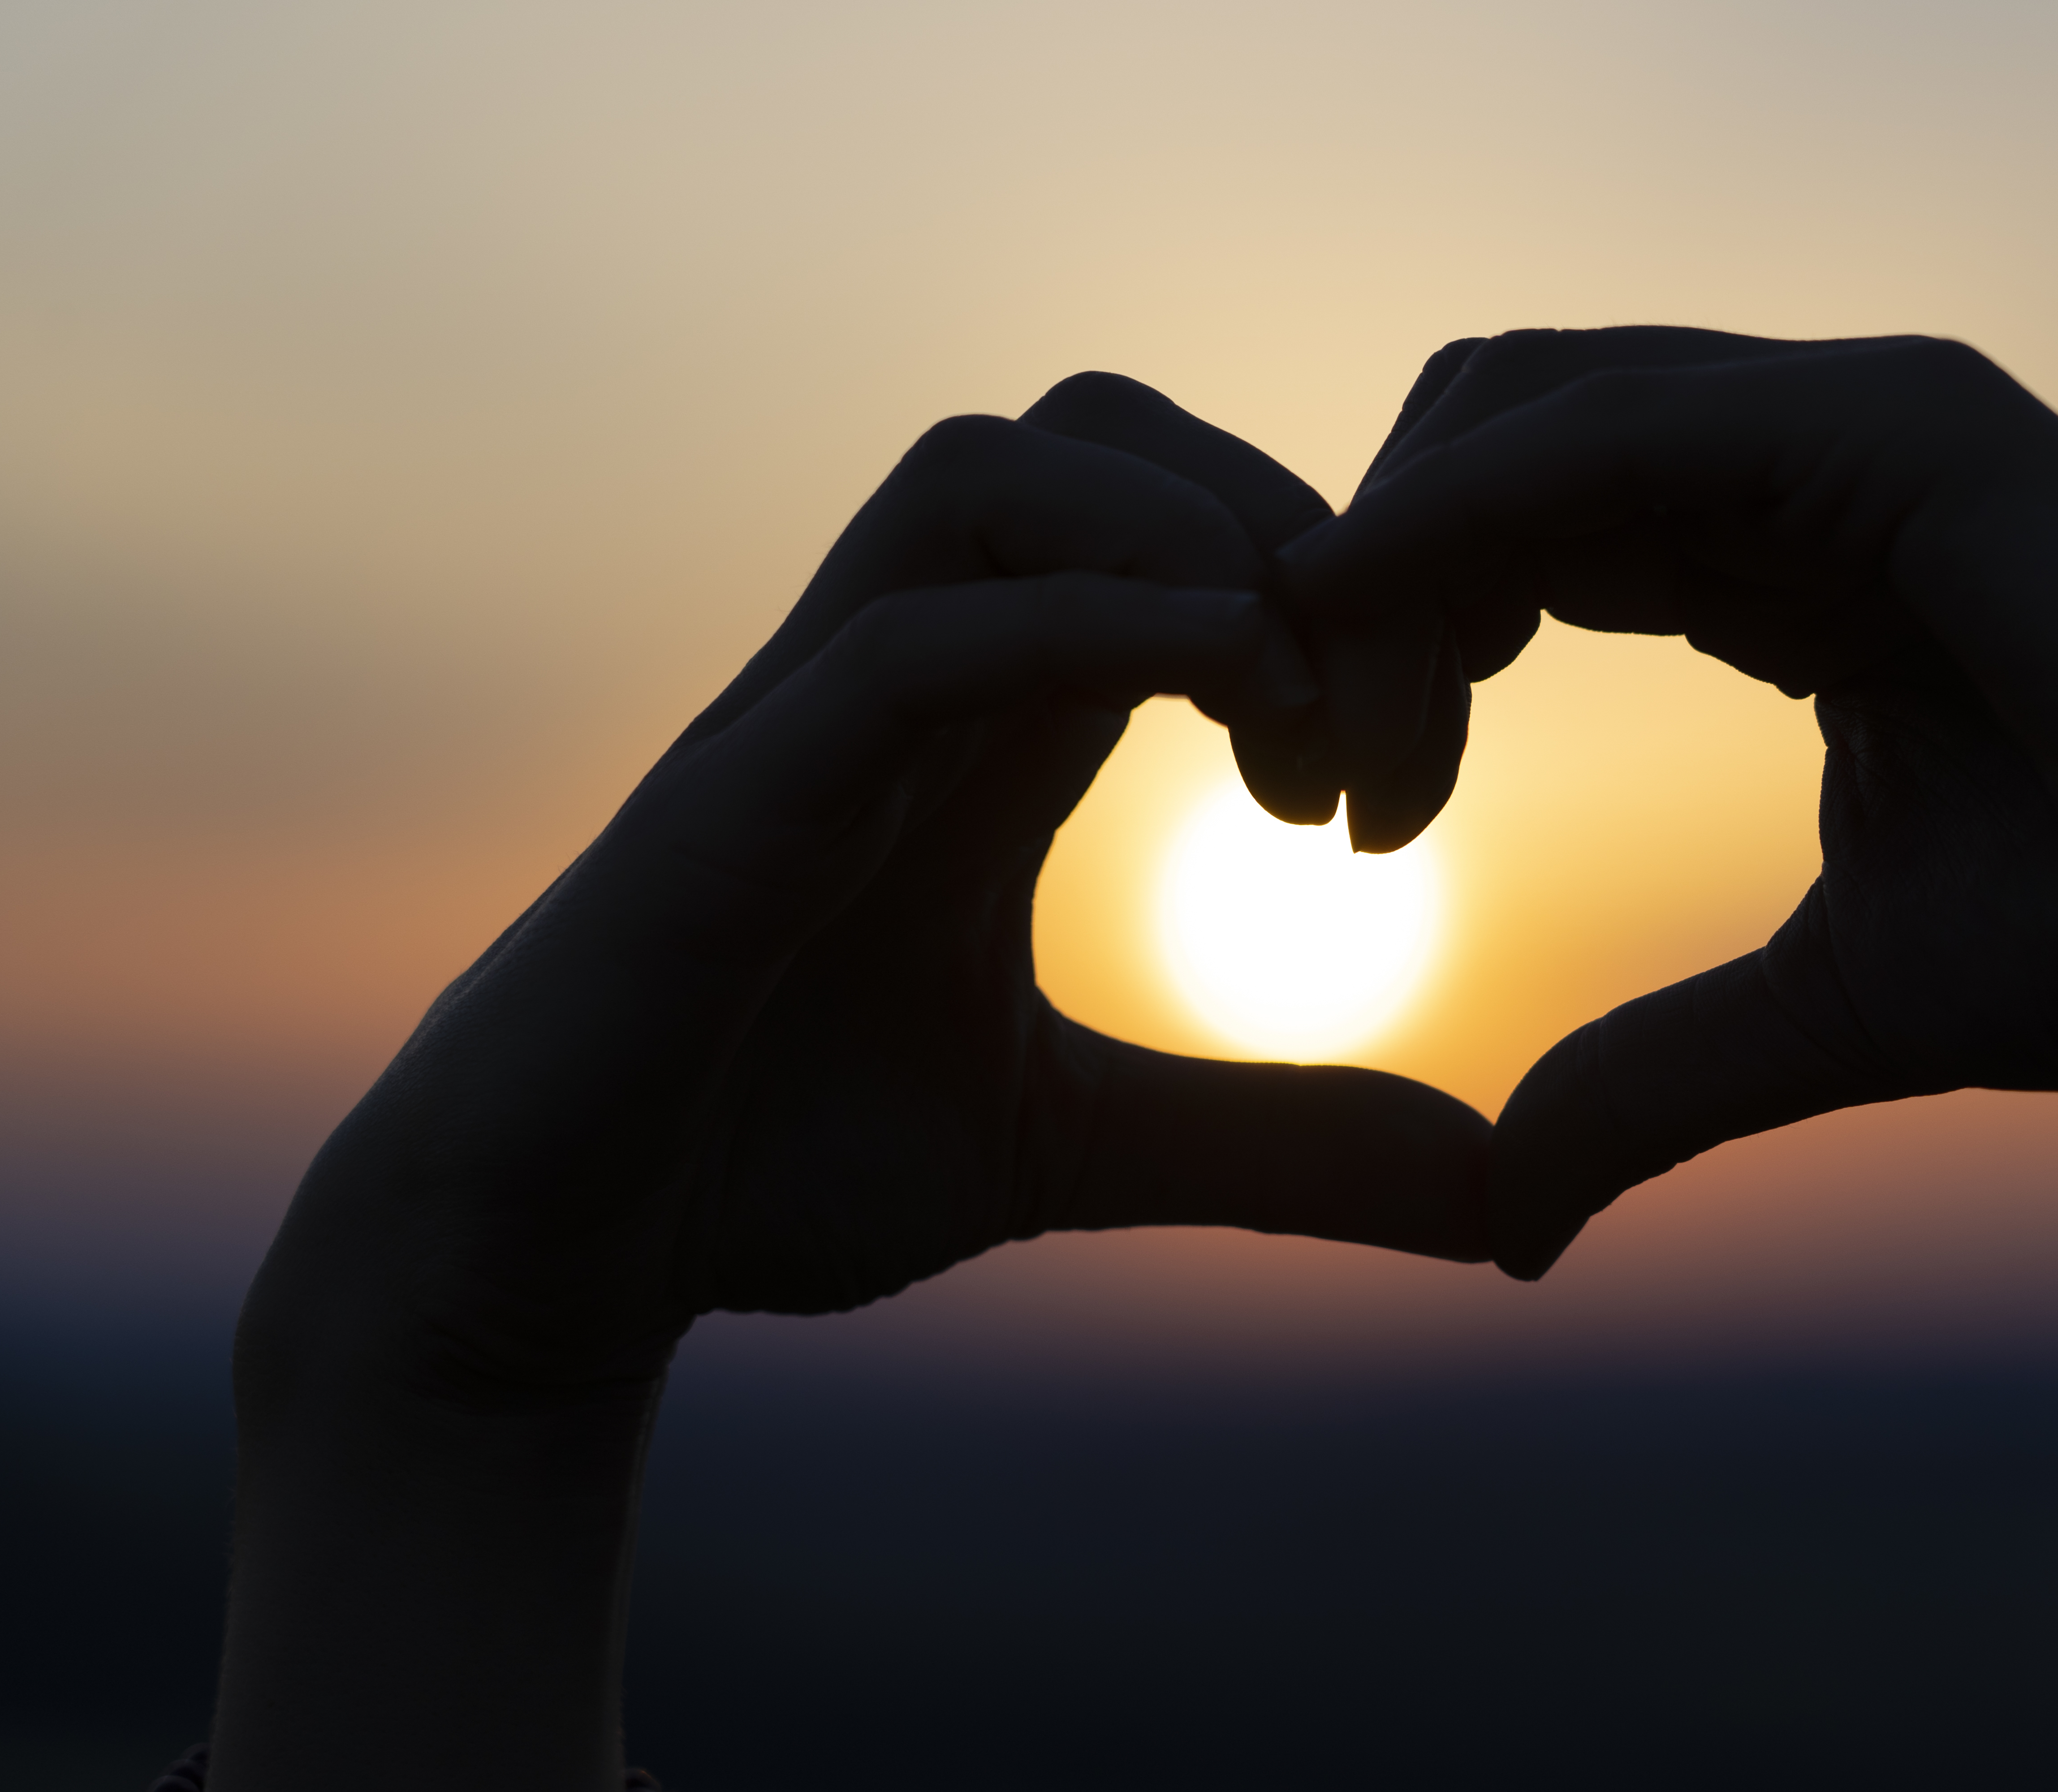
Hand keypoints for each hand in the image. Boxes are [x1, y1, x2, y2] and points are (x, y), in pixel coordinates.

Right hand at [244, 374, 1490, 1401]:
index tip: (1398, 775)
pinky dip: (1080, 634)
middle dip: (1278, 523)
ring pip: (988, 463)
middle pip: (1098, 429)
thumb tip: (1500, 1200)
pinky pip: (913, 635)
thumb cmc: (780, 1166)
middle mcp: (902, 673)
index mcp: (987, 723)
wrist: (557, 1261)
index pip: (1169, 524)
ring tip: (1290, 710)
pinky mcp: (734, 792)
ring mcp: (808, 714)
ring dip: (1184, 539)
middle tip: (1365, 727)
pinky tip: (1217, 719)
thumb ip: (1278, 1144)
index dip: (1326, 593)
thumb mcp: (1079, 1146)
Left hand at [1286, 327, 2057, 1275]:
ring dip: (1390, 566)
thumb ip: (1655, 1078)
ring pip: (1516, 412)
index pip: (1516, 542)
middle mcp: (1799, 465)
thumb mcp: (1825, 1012)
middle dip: (1365, 605)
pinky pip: (1608, 424)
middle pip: (1482, 457)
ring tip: (1370, 760)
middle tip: (1329, 791)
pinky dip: (1463, 506)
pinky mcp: (1896, 425)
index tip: (1345, 813)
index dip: (1398, 651)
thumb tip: (1504, 1220)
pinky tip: (1373, 619)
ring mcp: (1847, 423)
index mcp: (1785, 561)